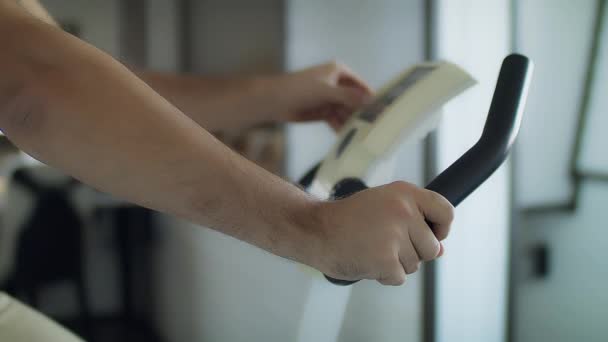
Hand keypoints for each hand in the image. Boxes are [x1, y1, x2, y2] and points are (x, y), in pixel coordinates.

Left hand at [271, 62, 373, 129]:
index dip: (371, 98)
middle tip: (374, 128)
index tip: (383, 111)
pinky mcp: (323, 111)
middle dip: (362, 113)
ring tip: (362, 136)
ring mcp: (330, 98)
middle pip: (355, 101)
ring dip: (352, 123)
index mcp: (339, 72)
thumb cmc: (299, 89)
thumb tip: (371, 100)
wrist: (274, 101)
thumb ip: (349, 96)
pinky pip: (337, 120)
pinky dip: (341, 128)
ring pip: (346, 112)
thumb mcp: (326, 91)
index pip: (361, 86)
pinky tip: (348, 138)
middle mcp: (337, 84)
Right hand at [308, 181, 453, 284]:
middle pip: (432, 247)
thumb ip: (413, 223)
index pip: (445, 211)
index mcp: (405, 193)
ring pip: (414, 264)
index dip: (442, 228)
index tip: (432, 234)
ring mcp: (395, 236)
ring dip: (395, 263)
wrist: (314, 229)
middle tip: (383, 242)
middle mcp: (404, 211)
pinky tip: (366, 260)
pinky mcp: (386, 259)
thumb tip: (441, 250)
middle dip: (412, 252)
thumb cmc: (346, 219)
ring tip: (370, 248)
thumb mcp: (382, 207)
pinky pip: (399, 277)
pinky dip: (384, 275)